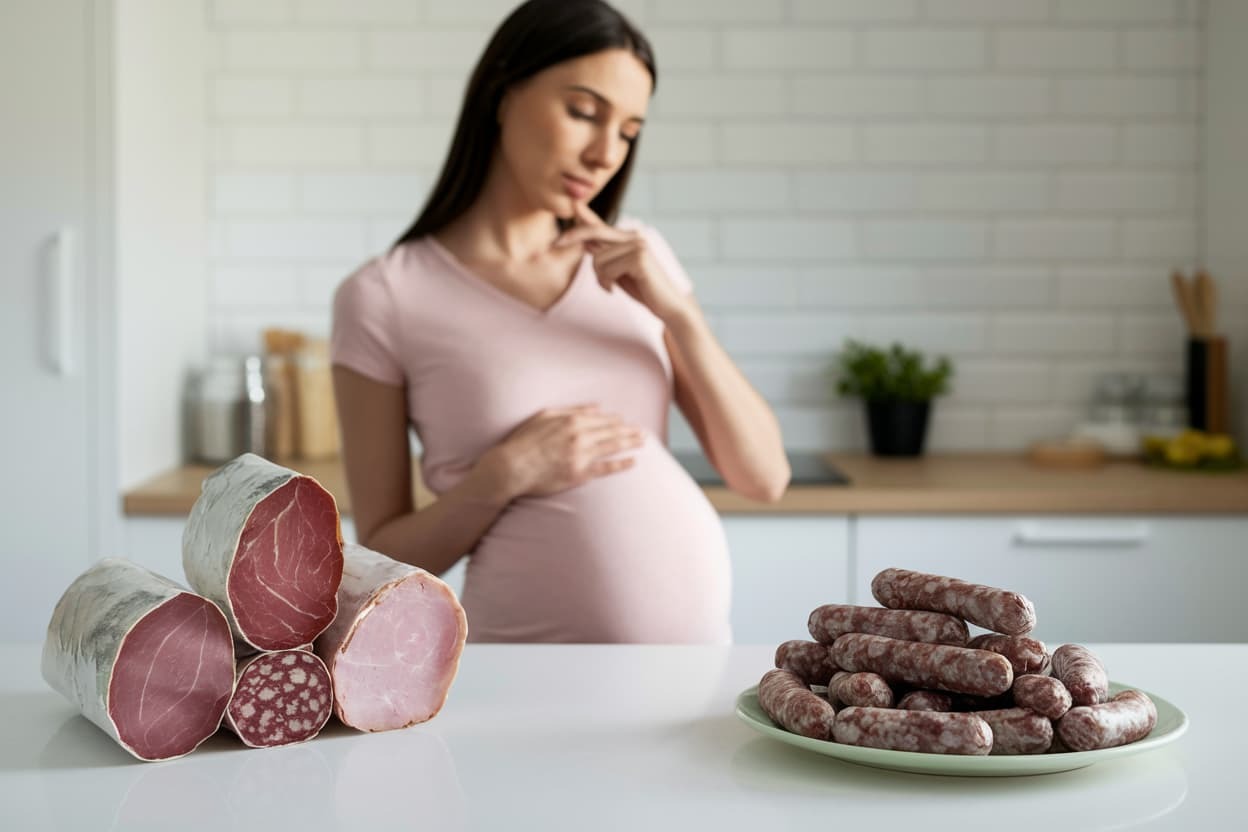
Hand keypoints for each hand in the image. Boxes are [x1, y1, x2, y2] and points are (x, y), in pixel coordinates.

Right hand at [478, 404, 644, 498]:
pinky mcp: (579, 473)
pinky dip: (621, 464)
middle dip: (629, 431)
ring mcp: (581, 455)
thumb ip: (572, 410)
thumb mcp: (545, 415)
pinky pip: (605, 468)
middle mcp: (580, 436)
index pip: (602, 419)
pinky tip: (633, 461)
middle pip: (612, 432)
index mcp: (572, 420)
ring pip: (612, 447)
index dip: (616, 421)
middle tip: (643, 432)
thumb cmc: (524, 440)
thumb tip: (596, 407)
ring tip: (643, 442)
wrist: (511, 467)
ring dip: (630, 443)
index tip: (625, 422)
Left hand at [553, 202, 690, 324]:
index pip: (602, 225)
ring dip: (599, 277)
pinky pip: (606, 269)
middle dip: (573, 235)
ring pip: (598, 258)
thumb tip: (584, 241)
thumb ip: (605, 255)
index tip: (572, 205)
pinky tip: (613, 290)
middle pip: (595, 232)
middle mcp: (634, 237)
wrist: (668, 306)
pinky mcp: (639, 258)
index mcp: (629, 238)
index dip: (584, 215)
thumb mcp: (619, 270)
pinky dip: (605, 282)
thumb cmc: (644, 289)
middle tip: (556, 243)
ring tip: (609, 286)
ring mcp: (638, 245)